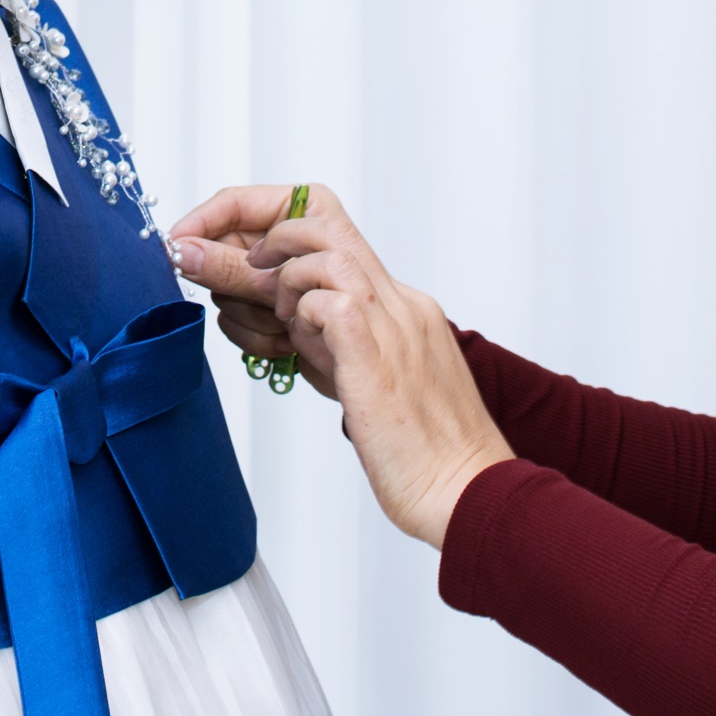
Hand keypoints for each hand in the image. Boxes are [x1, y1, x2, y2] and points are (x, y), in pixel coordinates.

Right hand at [168, 184, 342, 396]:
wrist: (381, 397)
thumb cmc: (362, 338)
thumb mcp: (289, 291)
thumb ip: (232, 268)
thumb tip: (184, 250)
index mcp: (310, 210)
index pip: (237, 203)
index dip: (201, 224)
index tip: (174, 247)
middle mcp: (295, 238)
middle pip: (227, 250)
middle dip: (236, 285)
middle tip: (260, 305)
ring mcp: (283, 275)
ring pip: (229, 288)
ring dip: (251, 316)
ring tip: (283, 331)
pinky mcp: (275, 308)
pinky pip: (239, 315)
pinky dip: (257, 335)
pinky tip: (283, 346)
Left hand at [253, 195, 511, 548]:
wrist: (470, 494)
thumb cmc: (425, 458)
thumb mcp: (375, 386)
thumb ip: (338, 349)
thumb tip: (291, 331)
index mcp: (404, 309)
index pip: (338, 236)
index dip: (284, 232)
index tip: (251, 256)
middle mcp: (402, 305)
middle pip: (327, 221)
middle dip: (270, 232)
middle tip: (245, 267)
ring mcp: (393, 325)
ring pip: (325, 250)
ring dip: (283, 277)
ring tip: (279, 321)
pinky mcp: (376, 354)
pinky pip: (328, 300)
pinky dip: (300, 315)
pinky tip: (300, 346)